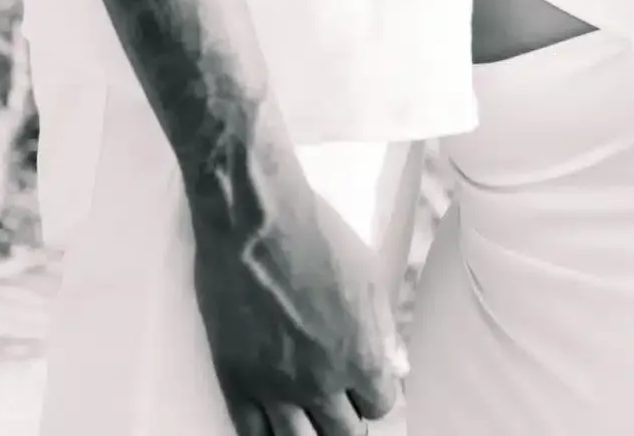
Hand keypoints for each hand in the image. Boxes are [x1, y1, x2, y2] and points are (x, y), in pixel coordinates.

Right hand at [191, 178, 402, 435]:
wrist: (255, 219)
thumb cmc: (317, 236)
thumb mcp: (368, 274)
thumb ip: (384, 328)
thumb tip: (397, 366)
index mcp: (360, 356)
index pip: (380, 404)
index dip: (374, 392)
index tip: (365, 380)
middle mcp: (321, 383)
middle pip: (343, 433)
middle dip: (345, 418)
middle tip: (337, 401)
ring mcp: (276, 388)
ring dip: (310, 433)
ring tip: (308, 416)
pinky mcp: (236, 381)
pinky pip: (252, 434)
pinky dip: (267, 435)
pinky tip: (273, 424)